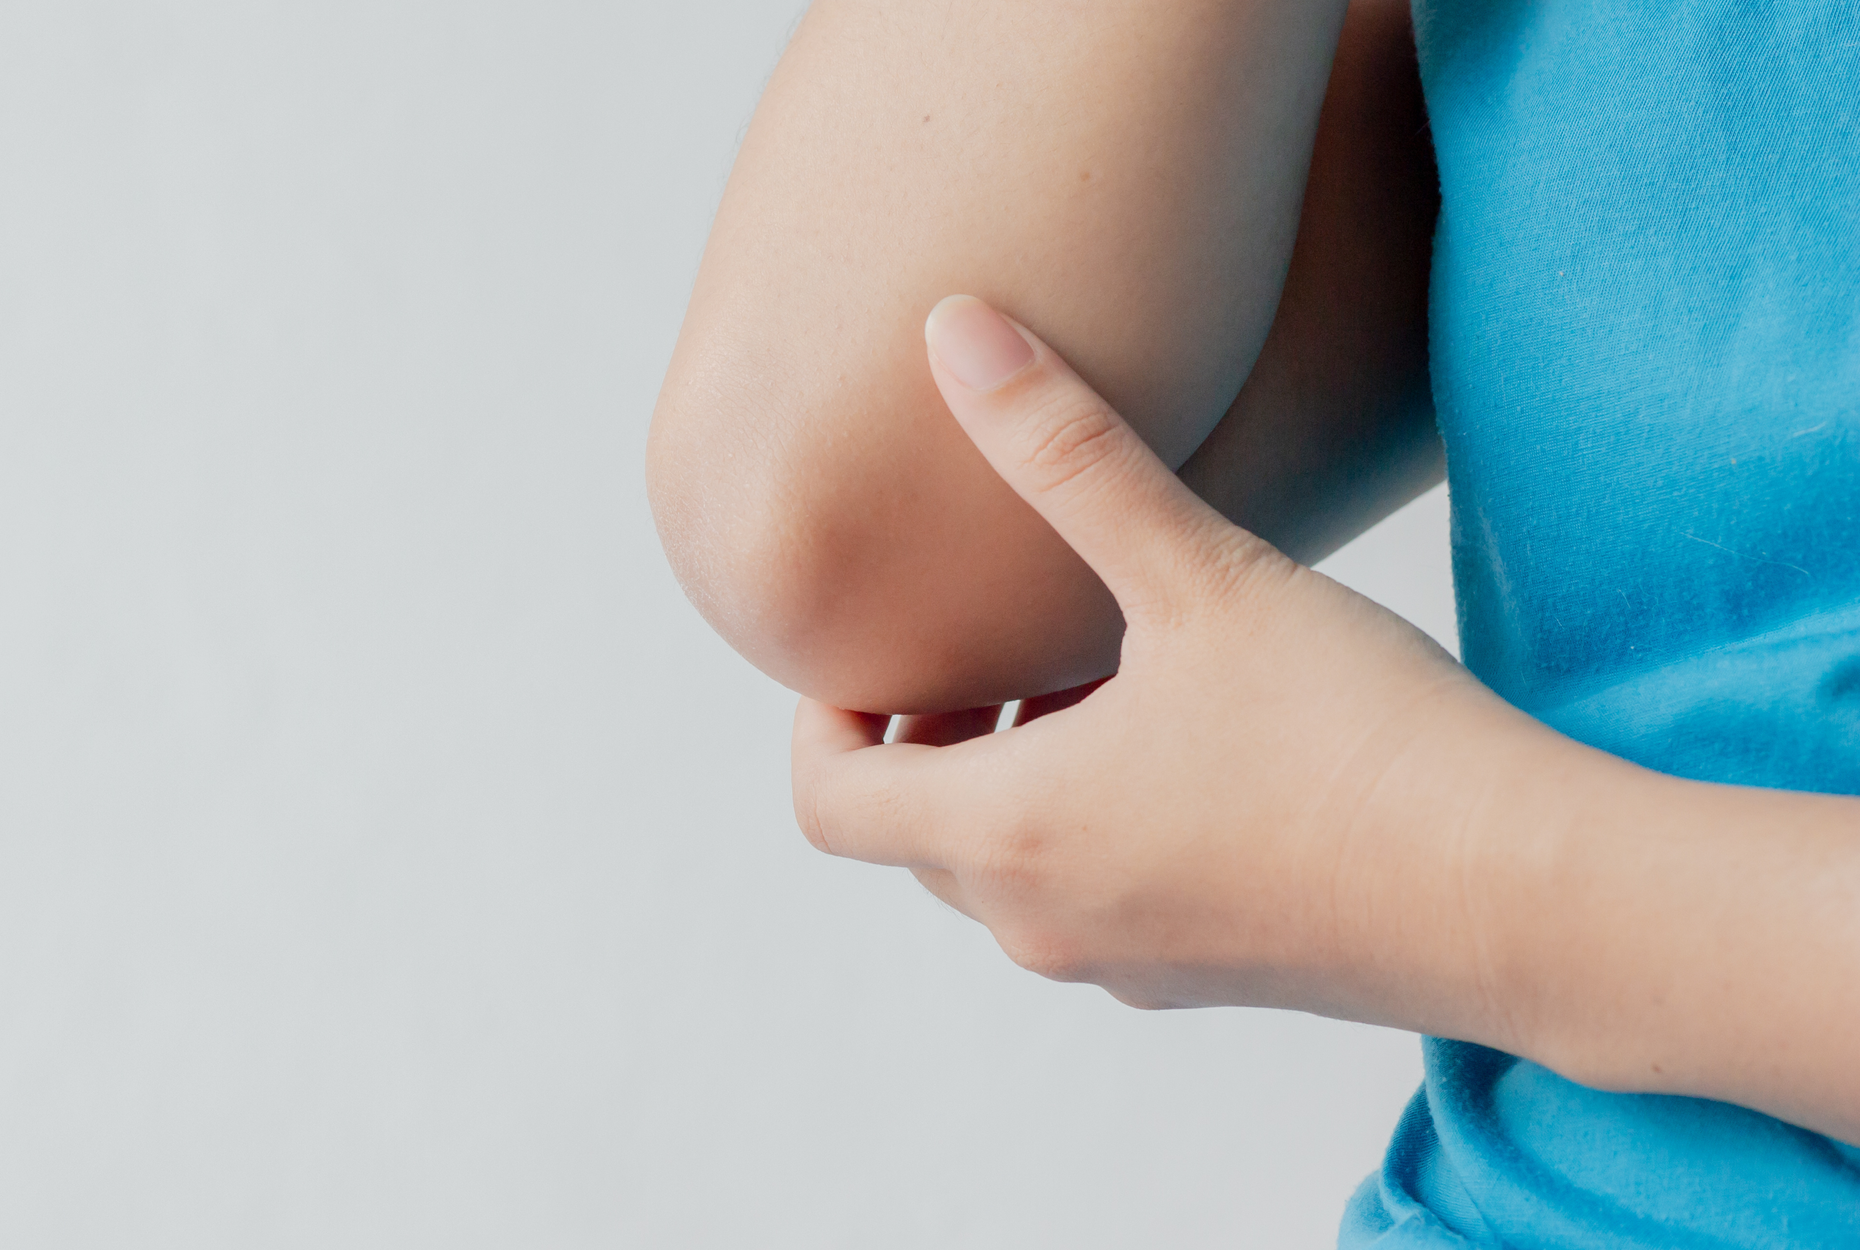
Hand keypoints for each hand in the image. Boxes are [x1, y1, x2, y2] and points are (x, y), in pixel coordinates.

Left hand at [792, 295, 1579, 1041]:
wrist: (1532, 900)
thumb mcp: (1194, 575)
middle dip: (934, 735)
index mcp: (1007, 834)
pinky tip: (1196, 741)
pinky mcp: (1206, 978)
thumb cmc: (1358, 739)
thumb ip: (1065, 452)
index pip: (825, 800)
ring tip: (1107, 674)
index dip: (827, 717)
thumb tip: (954, 330)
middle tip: (999, 640)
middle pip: (911, 834)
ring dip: (1018, 776)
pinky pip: (1095, 902)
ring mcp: (1125, 966)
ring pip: (1008, 871)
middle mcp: (1043, 920)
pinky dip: (1095, 827)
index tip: (894, 644)